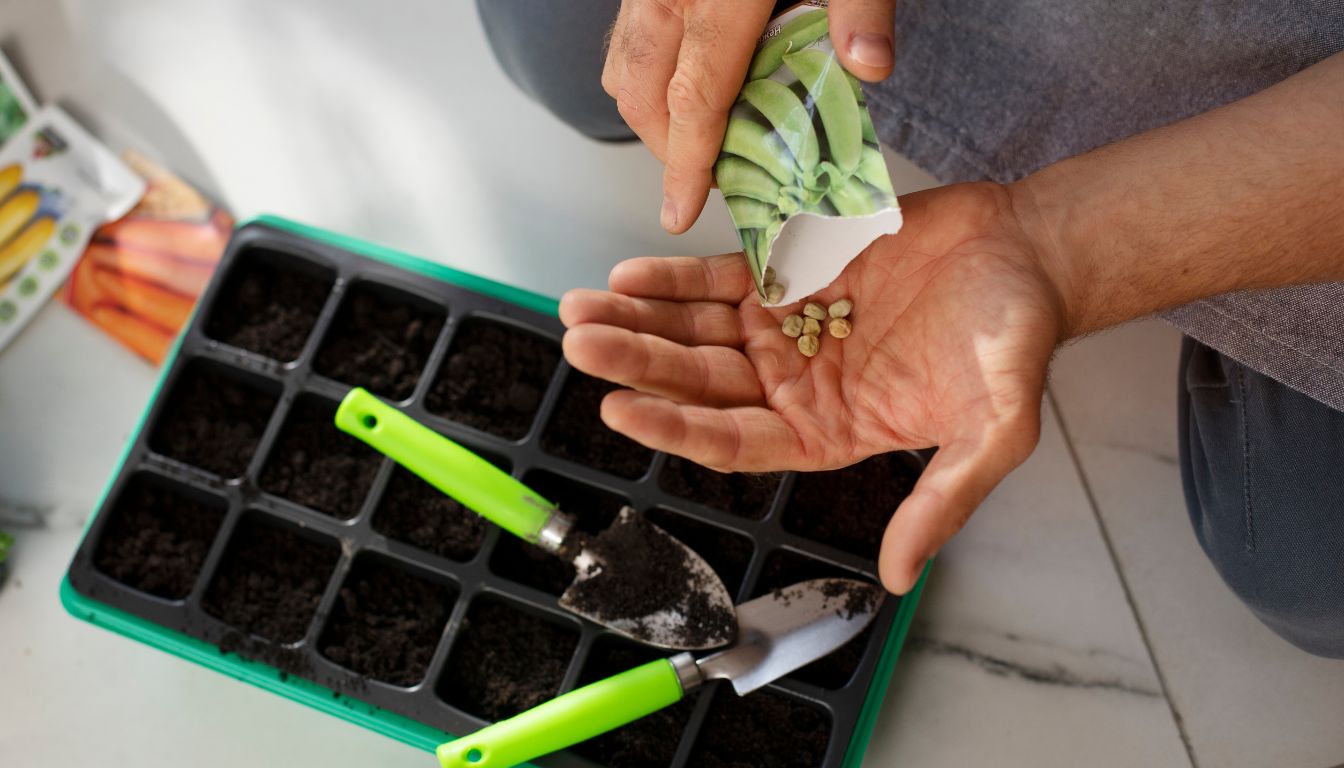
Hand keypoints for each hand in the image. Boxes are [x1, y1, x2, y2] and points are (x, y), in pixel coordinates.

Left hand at [560, 183, 1064, 592]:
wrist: (1025, 256)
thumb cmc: (1012, 342)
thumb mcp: (993, 430)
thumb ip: (943, 501)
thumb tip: (900, 578)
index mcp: (827, 432)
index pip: (734, 441)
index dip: (676, 428)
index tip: (620, 410)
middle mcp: (795, 386)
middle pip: (699, 383)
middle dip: (638, 363)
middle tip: (583, 343)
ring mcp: (787, 328)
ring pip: (696, 331)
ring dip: (639, 320)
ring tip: (581, 306)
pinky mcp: (790, 274)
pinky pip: (718, 281)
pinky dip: (674, 278)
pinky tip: (630, 275)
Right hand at [602, 0, 897, 233]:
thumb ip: (860, 0)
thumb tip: (869, 66)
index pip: (693, 99)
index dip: (684, 164)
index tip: (678, 210)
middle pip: (644, 92)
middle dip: (667, 146)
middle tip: (712, 172)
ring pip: (624, 62)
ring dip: (651, 110)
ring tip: (700, 131)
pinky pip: (629, 28)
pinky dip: (647, 67)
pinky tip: (688, 73)